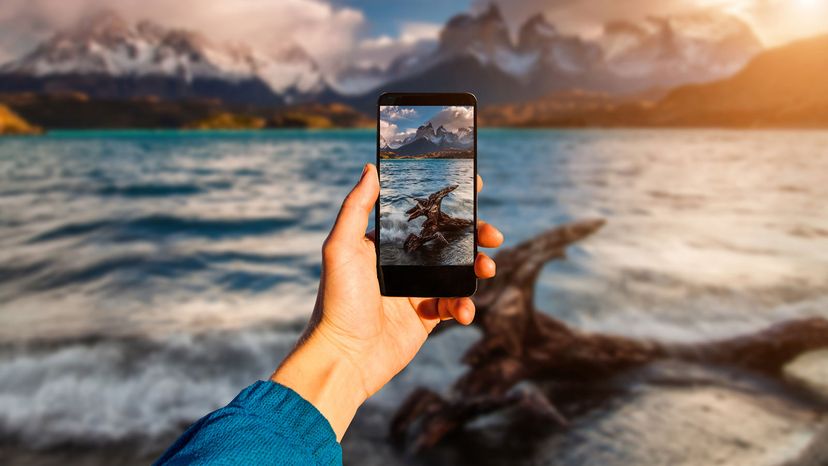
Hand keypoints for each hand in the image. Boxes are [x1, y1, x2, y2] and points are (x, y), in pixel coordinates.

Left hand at [272, 163, 502, 439]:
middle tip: (493, 235)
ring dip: (478, 267)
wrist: (345, 356)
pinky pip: (455, 305)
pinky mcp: (427, 318)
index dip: (450, 201)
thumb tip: (370, 168)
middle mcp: (404, 263)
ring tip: (487, 269)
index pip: (424, 214)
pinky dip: (465, 305)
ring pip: (459, 271)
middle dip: (476, 234)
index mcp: (387, 243)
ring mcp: (417, 290)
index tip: (475, 185)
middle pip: (450, 241)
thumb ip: (356, 207)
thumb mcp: (341, 247)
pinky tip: (462, 310)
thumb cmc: (338, 300)